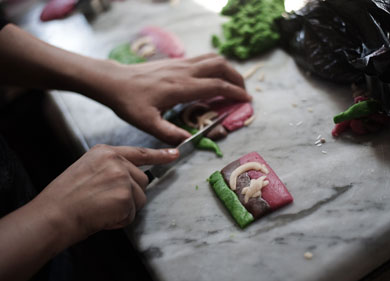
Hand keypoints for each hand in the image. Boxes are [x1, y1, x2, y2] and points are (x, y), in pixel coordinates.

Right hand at [33, 144, 178, 240]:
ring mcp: (122, 177)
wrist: (53, 214)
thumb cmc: (64, 198)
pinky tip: (102, 216)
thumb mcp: (86, 169)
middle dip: (130, 195)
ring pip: (140, 198)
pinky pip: (132, 214)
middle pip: (142, 180)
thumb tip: (129, 179)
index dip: (159, 155)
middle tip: (105, 202)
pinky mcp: (125, 196)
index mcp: (105, 152)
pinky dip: (119, 220)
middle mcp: (116, 161)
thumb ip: (109, 168)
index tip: (175, 154)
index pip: (139, 153)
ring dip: (125, 208)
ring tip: (100, 208)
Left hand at [91, 53, 251, 143]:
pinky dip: (215, 66)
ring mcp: (181, 63)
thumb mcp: (147, 123)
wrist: (114, 81)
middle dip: (237, 78)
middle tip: (243, 93)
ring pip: (213, 58)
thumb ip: (169, 134)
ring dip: (228, 69)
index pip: (217, 85)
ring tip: (233, 84)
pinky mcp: (176, 62)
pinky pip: (203, 58)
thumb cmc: (129, 102)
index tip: (246, 100)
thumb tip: (190, 143)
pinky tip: (213, 78)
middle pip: (220, 66)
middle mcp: (184, 71)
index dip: (235, 92)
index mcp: (181, 87)